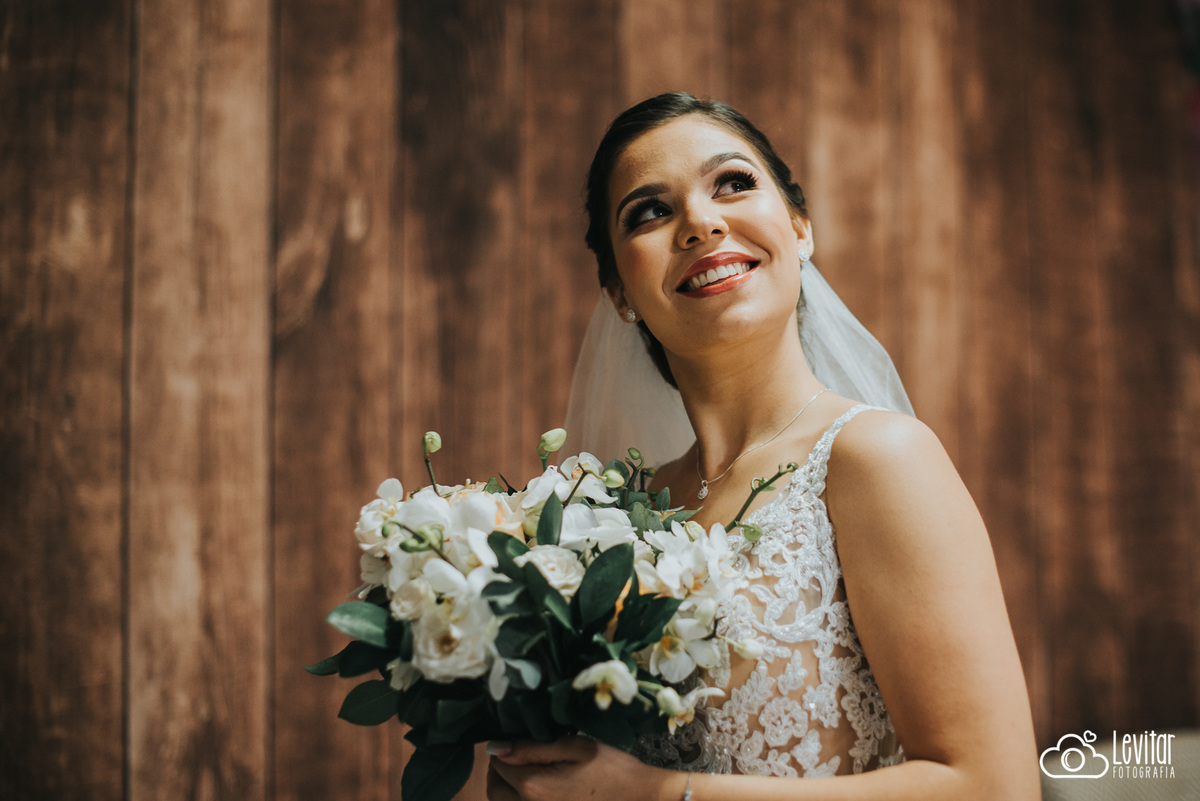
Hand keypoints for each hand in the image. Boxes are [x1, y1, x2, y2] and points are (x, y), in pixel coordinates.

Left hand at [486, 735, 682, 800]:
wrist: (641, 798)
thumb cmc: (611, 769)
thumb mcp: (574, 747)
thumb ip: (532, 747)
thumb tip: (497, 747)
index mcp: (533, 786)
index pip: (497, 763)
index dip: (503, 747)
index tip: (514, 738)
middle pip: (494, 789)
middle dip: (498, 770)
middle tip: (514, 755)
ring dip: (505, 788)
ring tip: (522, 772)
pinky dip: (519, 800)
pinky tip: (536, 790)